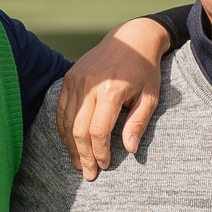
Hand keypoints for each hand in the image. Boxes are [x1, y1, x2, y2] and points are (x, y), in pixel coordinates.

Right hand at [56, 17, 173, 180]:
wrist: (131, 38)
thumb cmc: (145, 69)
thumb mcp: (150, 96)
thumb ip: (138, 123)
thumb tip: (130, 149)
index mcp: (111, 89)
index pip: (98, 131)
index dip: (100, 152)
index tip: (106, 165)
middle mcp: (89, 85)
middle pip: (78, 129)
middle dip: (83, 155)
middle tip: (88, 173)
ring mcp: (76, 80)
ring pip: (66, 121)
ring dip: (71, 146)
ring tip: (78, 163)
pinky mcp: (69, 77)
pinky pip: (61, 109)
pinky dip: (63, 129)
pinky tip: (70, 143)